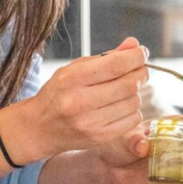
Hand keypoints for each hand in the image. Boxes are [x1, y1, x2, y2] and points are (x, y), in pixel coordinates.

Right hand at [27, 37, 148, 156]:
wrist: (40, 127)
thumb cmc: (59, 93)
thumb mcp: (75, 69)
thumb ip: (106, 57)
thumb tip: (134, 45)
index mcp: (72, 79)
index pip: (116, 65)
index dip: (136, 57)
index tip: (141, 53)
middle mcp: (80, 102)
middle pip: (128, 84)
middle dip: (141, 73)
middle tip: (140, 70)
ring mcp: (90, 123)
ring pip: (133, 102)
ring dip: (135, 93)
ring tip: (125, 90)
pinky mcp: (99, 138)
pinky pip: (132, 120)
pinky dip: (133, 110)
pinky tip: (121, 107)